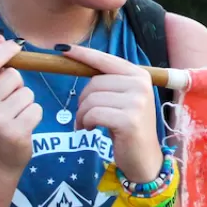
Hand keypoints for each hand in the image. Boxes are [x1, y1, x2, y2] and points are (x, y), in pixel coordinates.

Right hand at [0, 35, 42, 172]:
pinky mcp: (16, 132)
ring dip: (26, 102)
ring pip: (28, 93)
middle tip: (8, 102)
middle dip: (18, 85)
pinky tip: (22, 126)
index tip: (16, 46)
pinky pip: (37, 109)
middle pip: (14, 76)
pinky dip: (34, 115)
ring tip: (15, 115)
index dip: (5, 50)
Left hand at [57, 45, 161, 179]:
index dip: (83, 54)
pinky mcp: (129, 120)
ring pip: (92, 99)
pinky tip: (90, 129)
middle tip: (84, 116)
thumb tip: (78, 59)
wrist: (144, 158)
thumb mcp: (122, 99)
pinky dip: (86, 122)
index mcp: (139, 75)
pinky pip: (94, 114)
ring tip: (86, 124)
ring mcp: (137, 102)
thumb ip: (108, 81)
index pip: (105, 60)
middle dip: (82, 100)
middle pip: (95, 82)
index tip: (62, 49)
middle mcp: (141, 85)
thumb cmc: (127, 127)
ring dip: (82, 114)